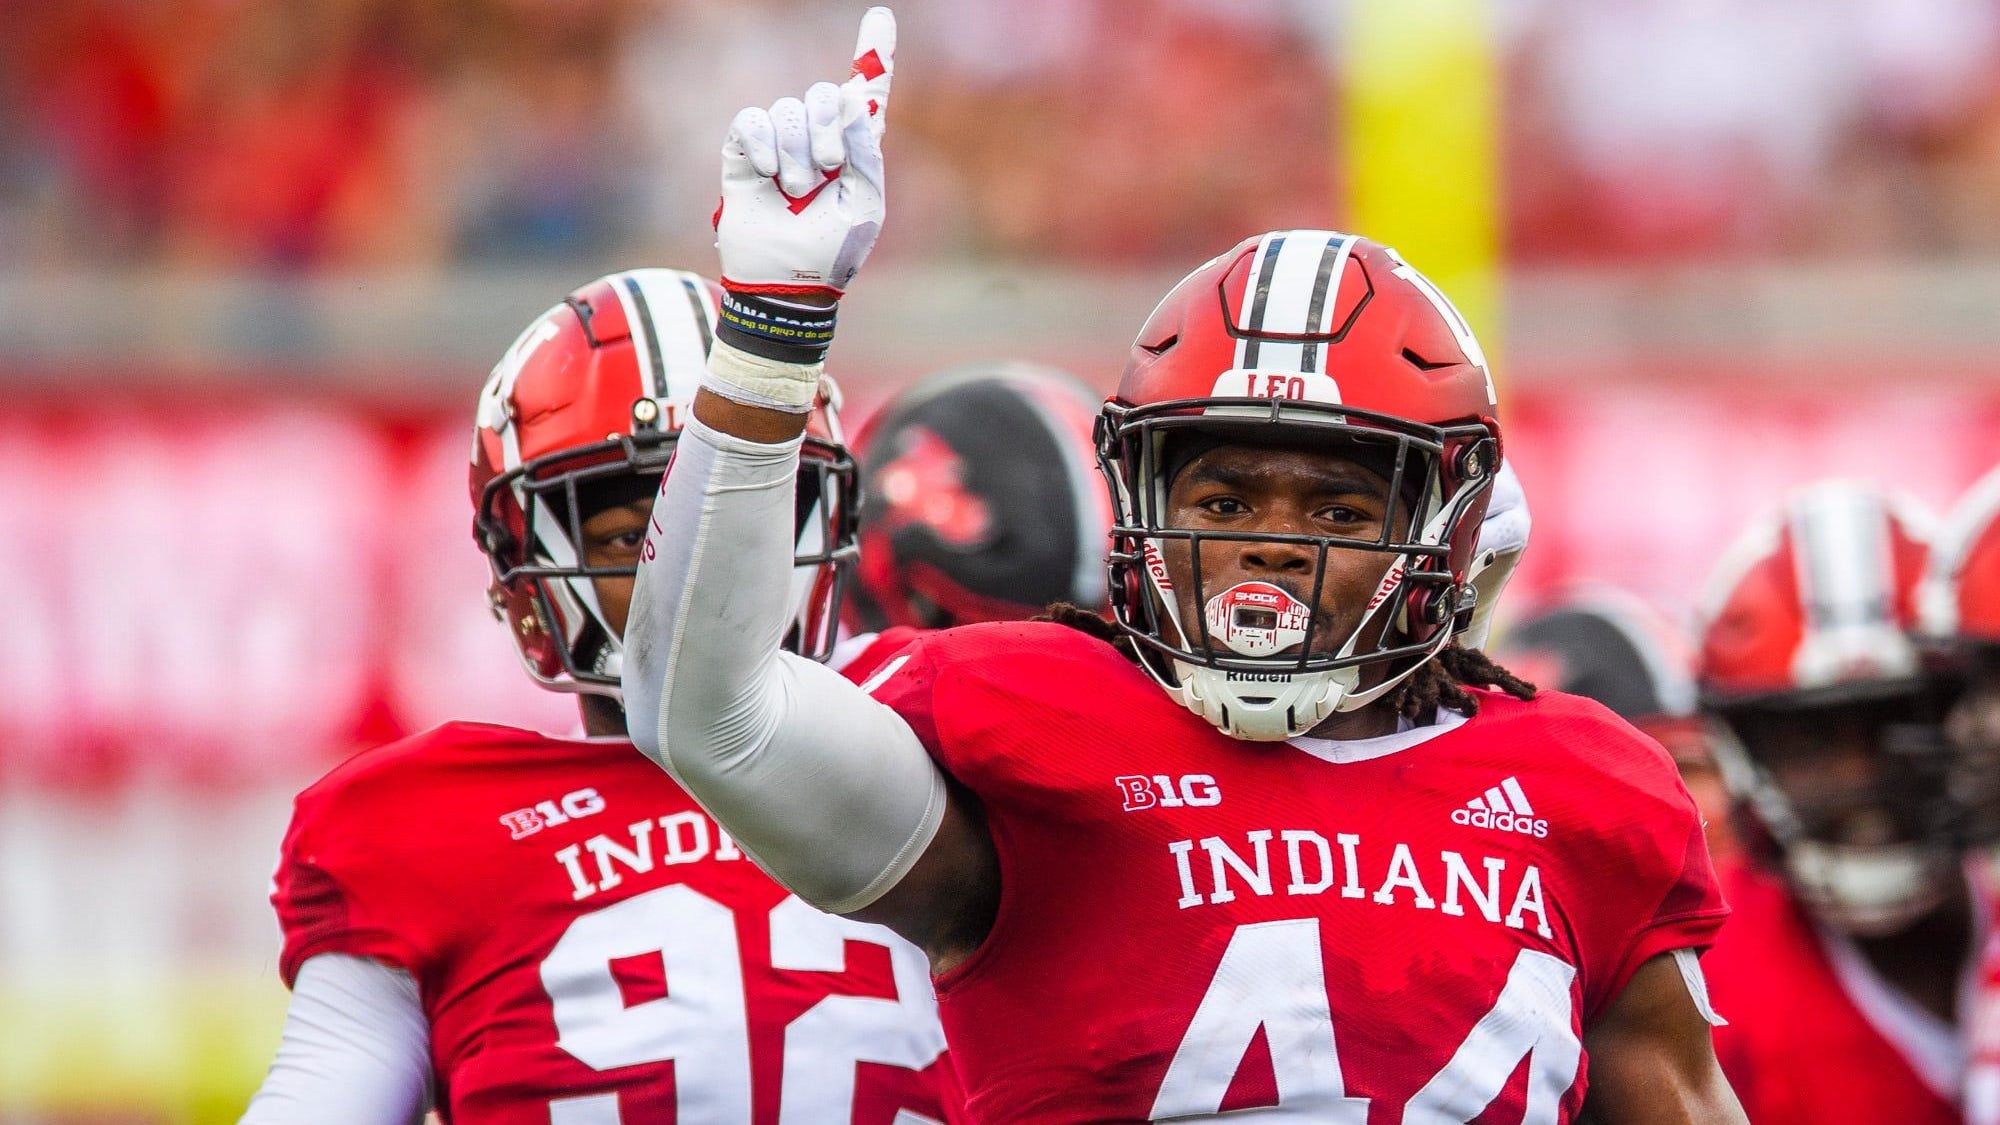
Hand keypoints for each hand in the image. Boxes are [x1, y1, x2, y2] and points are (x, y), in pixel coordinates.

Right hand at [715, 6, 894, 299]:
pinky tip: (770, 174)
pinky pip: (751, 121)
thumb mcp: (866, 202)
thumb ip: (866, 150)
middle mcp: (817, 138)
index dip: (875, 52)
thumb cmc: (833, 250)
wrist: (788, 283)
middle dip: (828, 129)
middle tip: (826, 171)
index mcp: (854, 147)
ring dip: (796, 154)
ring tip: (796, 192)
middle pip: (824, 94)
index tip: (880, 16)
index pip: (865, 91)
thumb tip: (854, 99)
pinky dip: (763, 145)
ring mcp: (779, 144)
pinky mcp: (744, 153)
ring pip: (787, 109)